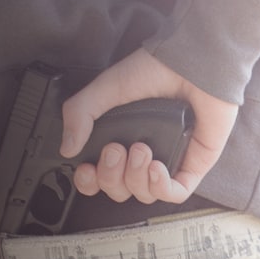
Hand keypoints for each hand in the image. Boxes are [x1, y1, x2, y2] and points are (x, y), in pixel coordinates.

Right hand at [60, 49, 238, 203]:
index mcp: (121, 137)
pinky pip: (174, 193)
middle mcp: (143, 152)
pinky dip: (160, 187)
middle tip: (116, 149)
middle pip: (119, 189)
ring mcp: (168, 160)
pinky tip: (155, 167)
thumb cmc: (155, 69)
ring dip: (136, 178)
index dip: (90, 182)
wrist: (192, 64)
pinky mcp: (192, 164)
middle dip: (111, 176)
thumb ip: (80, 114)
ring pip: (144, 194)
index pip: (100, 176)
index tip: (86, 169)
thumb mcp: (106, 88)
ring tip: (141, 149)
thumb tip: (67, 149)